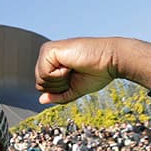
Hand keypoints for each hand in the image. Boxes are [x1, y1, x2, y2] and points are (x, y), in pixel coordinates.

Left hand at [35, 37, 150, 104]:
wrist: (111, 60)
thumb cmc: (97, 72)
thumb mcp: (75, 88)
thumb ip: (58, 95)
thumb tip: (41, 100)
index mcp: (53, 63)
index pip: (43, 85)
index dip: (60, 89)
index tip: (76, 77)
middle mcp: (48, 55)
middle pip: (40, 84)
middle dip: (59, 86)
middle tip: (75, 73)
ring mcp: (47, 52)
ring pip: (41, 80)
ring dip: (60, 80)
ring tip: (73, 68)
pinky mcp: (49, 50)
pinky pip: (44, 74)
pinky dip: (59, 75)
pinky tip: (70, 65)